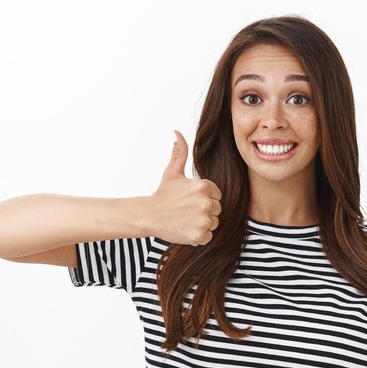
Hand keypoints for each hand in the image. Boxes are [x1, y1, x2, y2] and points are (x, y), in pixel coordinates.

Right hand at [149, 130, 221, 245]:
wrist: (149, 216)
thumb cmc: (163, 193)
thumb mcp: (172, 171)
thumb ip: (180, 152)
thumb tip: (177, 132)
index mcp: (203, 186)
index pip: (216, 194)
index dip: (204, 197)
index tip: (189, 199)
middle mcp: (206, 203)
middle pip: (217, 208)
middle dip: (204, 210)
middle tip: (186, 210)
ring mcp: (203, 220)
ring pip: (214, 222)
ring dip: (203, 222)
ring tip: (186, 219)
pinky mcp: (200, 235)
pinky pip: (208, 235)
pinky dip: (199, 235)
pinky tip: (186, 228)